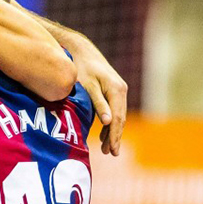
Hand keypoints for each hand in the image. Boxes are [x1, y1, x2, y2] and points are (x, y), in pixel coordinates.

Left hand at [67, 37, 126, 155]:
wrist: (81, 50)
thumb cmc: (81, 67)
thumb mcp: (88, 86)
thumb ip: (98, 103)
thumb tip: (108, 122)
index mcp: (117, 90)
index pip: (118, 118)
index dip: (115, 135)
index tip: (112, 150)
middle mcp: (121, 90)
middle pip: (120, 118)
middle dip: (115, 137)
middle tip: (111, 153)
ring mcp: (118, 90)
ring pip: (117, 115)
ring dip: (113, 131)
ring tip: (107, 148)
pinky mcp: (112, 90)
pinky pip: (114, 109)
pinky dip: (110, 122)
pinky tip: (105, 132)